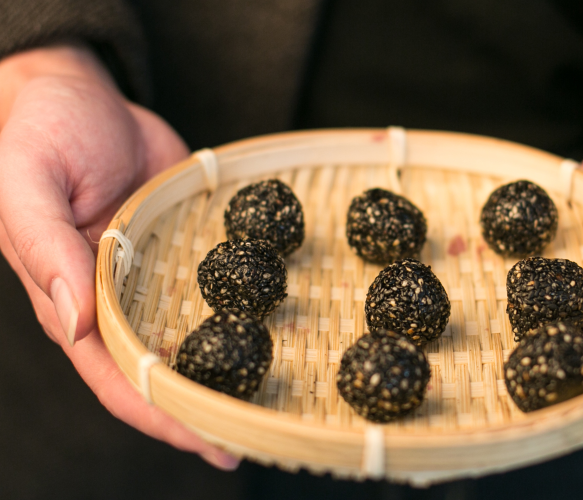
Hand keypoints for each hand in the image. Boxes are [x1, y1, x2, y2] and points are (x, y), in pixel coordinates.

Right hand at [0, 45, 238, 469]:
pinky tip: (269, 334)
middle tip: (252, 438)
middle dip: (201, 409)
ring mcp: (152, 275)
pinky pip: (210, 288)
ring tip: (268, 402)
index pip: (115, 375)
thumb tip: (75, 325)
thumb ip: (47, 253)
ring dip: (224, 372)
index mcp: (69, 299)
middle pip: (158, 371)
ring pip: (189, 338)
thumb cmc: (38, 133)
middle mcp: (114, 299)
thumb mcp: (26, 185)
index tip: (208, 442)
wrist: (80, 90)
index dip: (159, 414)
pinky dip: (236, 315)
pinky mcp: (181, 247)